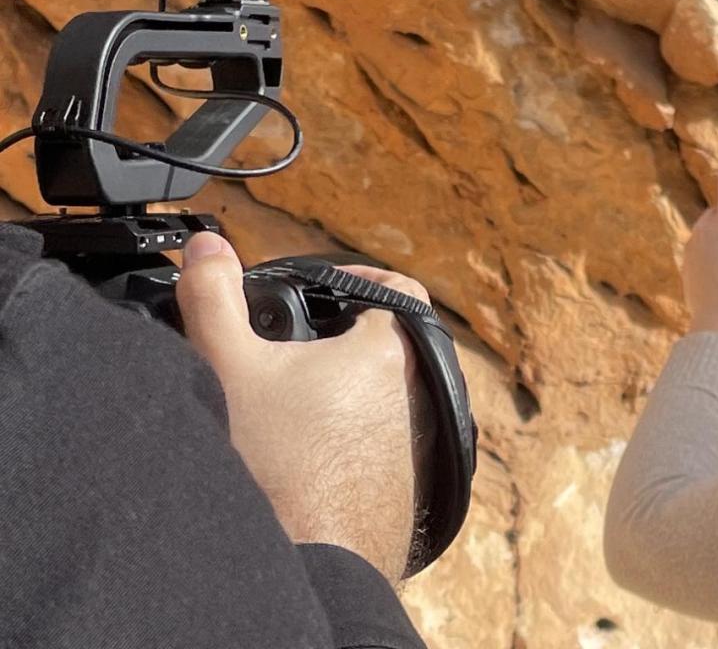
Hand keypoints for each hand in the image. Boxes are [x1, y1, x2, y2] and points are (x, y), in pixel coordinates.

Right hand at [175, 233, 426, 581]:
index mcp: (392, 349)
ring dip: (344, 393)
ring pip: (383, 398)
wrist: (309, 561)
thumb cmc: (277, 462)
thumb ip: (213, 296)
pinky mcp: (410, 487)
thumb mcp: (227, 365)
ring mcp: (419, 443)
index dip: (359, 278)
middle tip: (288, 350)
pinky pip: (381, 446)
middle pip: (384, 344)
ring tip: (290, 404)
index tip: (321, 288)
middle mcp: (420, 392)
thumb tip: (207, 246)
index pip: (399, 289)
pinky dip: (348, 440)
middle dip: (339, 341)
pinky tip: (304, 455)